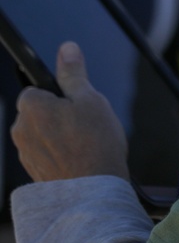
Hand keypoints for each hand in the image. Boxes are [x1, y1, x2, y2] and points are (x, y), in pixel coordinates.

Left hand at [11, 43, 129, 182]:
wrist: (94, 194)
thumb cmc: (94, 144)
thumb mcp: (89, 98)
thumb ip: (74, 72)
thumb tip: (66, 49)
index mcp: (31, 107)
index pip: (36, 89)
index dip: (59, 93)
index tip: (75, 102)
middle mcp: (21, 131)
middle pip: (39, 112)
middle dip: (58, 115)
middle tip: (85, 123)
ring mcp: (26, 155)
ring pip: (42, 134)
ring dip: (59, 135)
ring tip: (85, 143)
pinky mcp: (33, 174)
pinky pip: (45, 154)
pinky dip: (59, 154)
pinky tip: (80, 159)